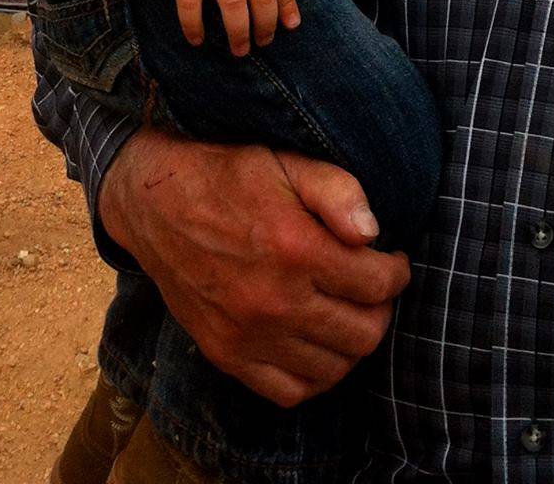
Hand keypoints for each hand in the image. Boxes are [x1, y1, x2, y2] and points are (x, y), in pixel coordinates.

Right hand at [99, 130, 409, 406]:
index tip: (393, 262)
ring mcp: (248, 336)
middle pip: (364, 333)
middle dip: (382, 310)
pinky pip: (289, 391)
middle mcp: (274, 301)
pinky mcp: (227, 355)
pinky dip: (314, 377)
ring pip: (333, 368)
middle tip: (375, 288)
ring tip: (349, 313)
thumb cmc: (230, 177)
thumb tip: (374, 233)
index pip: (377, 283)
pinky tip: (317, 345)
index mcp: (296, 248)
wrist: (156, 204)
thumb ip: (339, 192)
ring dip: (352, 343)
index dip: (397, 272)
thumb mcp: (288, 163)